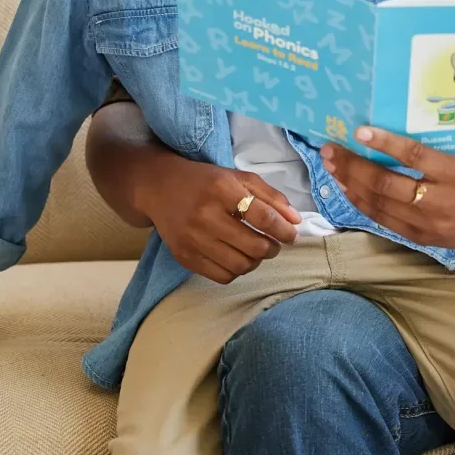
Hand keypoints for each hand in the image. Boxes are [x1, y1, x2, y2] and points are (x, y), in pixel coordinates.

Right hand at [139, 160, 302, 283]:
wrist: (159, 188)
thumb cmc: (205, 181)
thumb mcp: (239, 177)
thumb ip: (270, 196)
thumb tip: (295, 221)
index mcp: (222, 189)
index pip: (263, 217)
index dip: (284, 230)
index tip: (292, 235)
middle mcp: (205, 215)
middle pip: (253, 246)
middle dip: (272, 248)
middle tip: (274, 244)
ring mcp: (193, 239)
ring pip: (240, 265)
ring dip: (256, 261)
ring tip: (256, 251)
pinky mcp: (184, 257)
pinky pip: (221, 276)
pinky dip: (236, 271)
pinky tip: (237, 257)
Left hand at [320, 127, 454, 252]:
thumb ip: (438, 145)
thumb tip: (397, 127)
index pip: (414, 156)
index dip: (385, 143)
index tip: (359, 130)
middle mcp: (439, 201)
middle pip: (386, 184)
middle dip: (352, 166)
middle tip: (330, 150)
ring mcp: (428, 223)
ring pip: (379, 205)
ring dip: (351, 185)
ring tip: (331, 168)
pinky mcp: (422, 238)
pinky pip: (384, 220)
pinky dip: (363, 204)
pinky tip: (349, 190)